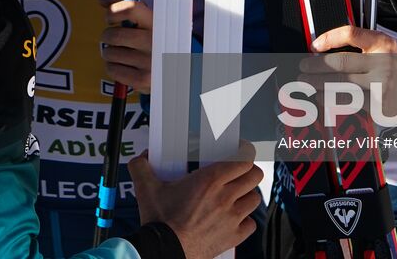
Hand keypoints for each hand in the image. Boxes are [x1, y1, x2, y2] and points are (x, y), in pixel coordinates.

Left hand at [100, 0, 152, 94]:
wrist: (171, 67)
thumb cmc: (151, 36)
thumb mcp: (144, 15)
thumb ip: (123, 1)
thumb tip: (103, 0)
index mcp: (155, 21)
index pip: (130, 8)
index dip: (113, 11)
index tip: (111, 18)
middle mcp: (154, 40)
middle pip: (114, 35)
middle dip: (107, 36)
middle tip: (112, 38)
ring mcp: (150, 61)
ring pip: (110, 53)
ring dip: (109, 52)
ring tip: (120, 52)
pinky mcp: (143, 79)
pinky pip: (112, 70)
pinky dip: (111, 67)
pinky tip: (122, 64)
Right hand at [129, 143, 260, 258]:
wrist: (164, 251)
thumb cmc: (160, 222)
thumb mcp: (146, 188)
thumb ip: (141, 167)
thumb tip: (142, 157)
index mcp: (210, 180)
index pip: (244, 158)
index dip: (246, 151)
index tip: (241, 149)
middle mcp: (226, 197)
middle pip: (254, 176)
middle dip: (248, 170)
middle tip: (238, 171)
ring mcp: (232, 218)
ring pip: (255, 199)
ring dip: (247, 194)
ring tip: (236, 194)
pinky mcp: (233, 237)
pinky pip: (250, 224)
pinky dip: (245, 220)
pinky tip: (233, 217)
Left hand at [306, 25, 396, 125]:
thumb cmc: (391, 70)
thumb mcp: (382, 49)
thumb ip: (359, 45)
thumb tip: (321, 48)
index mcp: (382, 43)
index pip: (351, 34)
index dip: (329, 38)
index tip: (314, 46)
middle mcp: (383, 62)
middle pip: (341, 62)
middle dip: (316, 66)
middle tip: (303, 67)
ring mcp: (381, 84)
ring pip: (341, 84)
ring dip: (317, 84)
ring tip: (306, 82)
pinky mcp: (378, 104)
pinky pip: (347, 101)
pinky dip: (329, 99)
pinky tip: (320, 96)